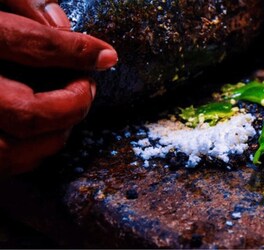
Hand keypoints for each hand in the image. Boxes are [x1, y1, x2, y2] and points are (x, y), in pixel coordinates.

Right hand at [0, 0, 117, 175]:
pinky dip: (27, 156)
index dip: (76, 51)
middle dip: (72, 104)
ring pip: (9, 152)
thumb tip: (58, 23)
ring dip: (54, 136)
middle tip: (87, 87)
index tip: (105, 56)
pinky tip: (42, 135)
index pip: (29, 44)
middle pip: (26, 113)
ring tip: (70, 112)